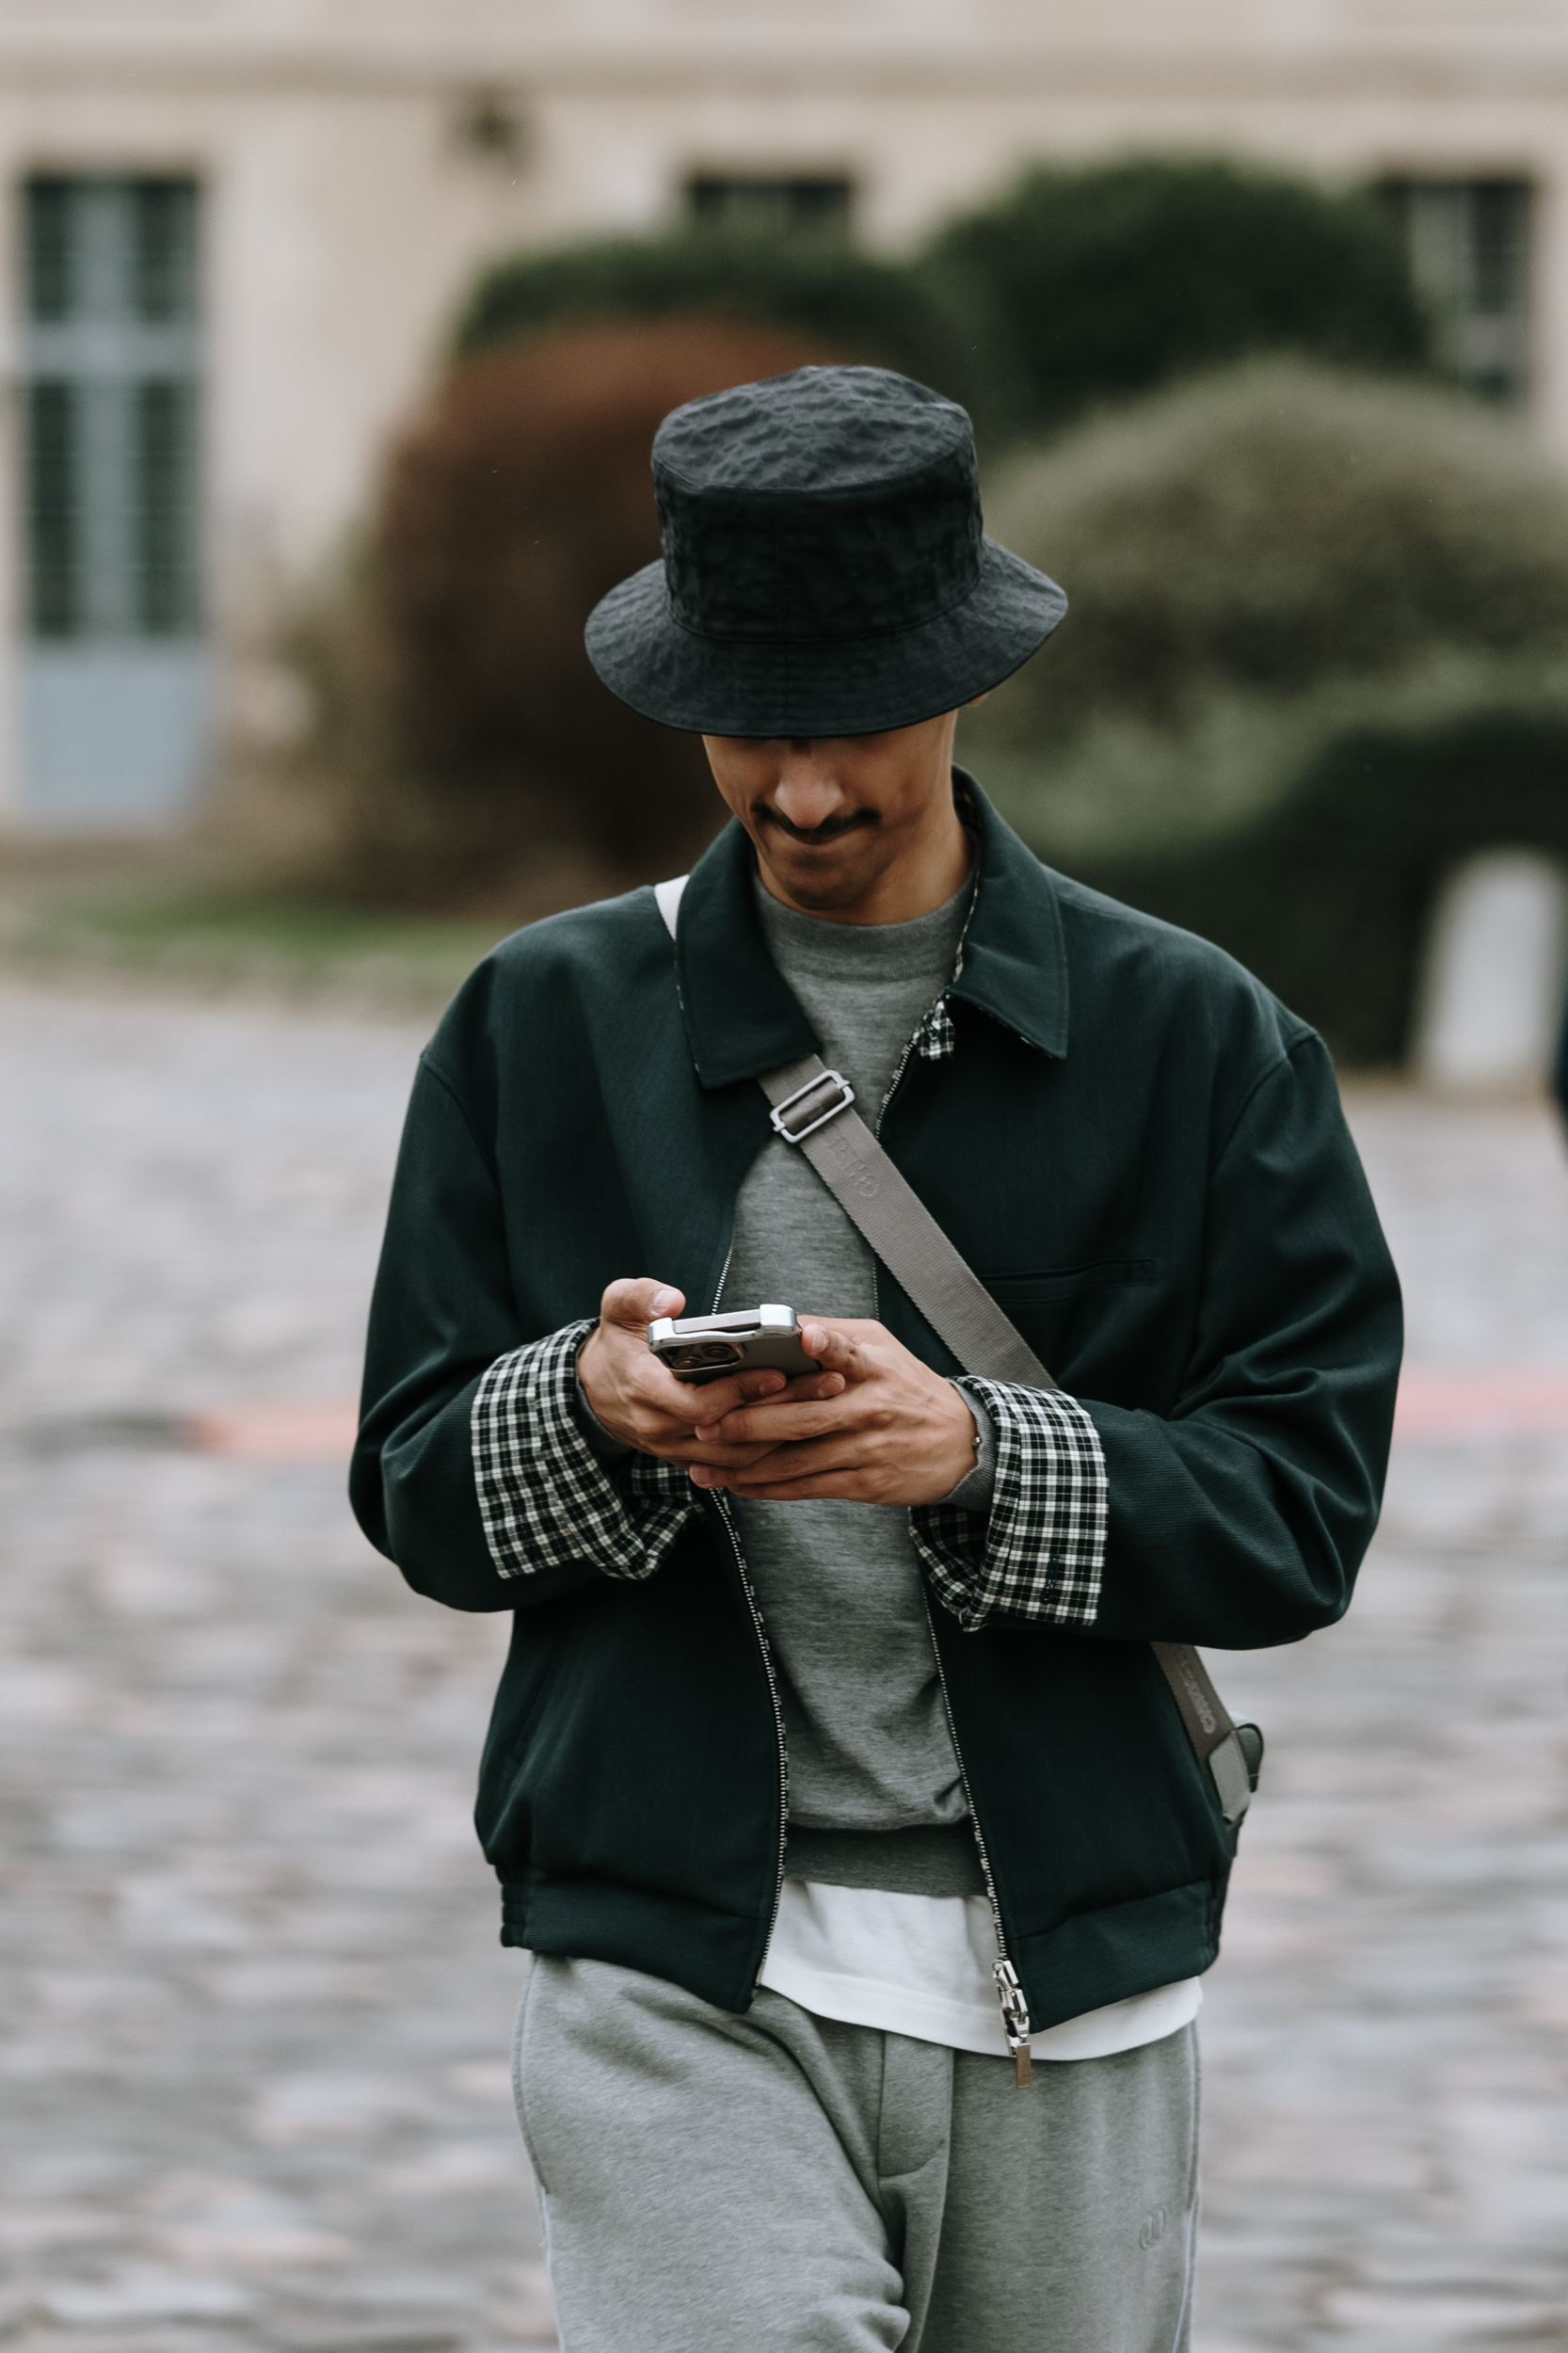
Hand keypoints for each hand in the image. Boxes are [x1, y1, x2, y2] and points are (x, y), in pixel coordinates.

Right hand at [576, 1279, 846, 1470]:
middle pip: (731, 1432)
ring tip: (828, 1405)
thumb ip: (641, 1297)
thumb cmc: (618, 1342)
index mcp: (644, 1389)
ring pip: (739, 1458)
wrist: (594, 1388)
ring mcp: (675, 1448)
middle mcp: (660, 1427)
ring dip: (785, 1436)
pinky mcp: (689, 1457)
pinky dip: (770, 1452)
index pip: (699, 1404)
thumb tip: (673, 1301)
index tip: (779, 1372)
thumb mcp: (618, 1307)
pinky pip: (735, 1466)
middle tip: (829, 1383)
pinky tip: (806, 1429)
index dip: (740, 1392)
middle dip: (783, 1410)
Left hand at [687, 1318, 976, 1503]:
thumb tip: (786, 1326)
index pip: (850, 1353)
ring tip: (705, 1462)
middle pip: (805, 1417)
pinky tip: (738, 1484)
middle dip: (750, 1422)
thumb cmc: (910, 1389)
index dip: (828, 1346)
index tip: (806, 1338)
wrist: (961, 1443)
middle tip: (708, 1424)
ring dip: (746, 1463)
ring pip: (798, 1458)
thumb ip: (836, 1336)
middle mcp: (871, 1407)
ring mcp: (866, 1448)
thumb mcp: (884, 1349)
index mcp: (875, 1368)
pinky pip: (807, 1487)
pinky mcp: (864, 1483)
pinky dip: (769, 1488)